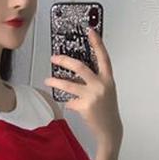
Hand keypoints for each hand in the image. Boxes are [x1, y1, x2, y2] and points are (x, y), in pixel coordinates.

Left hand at [44, 26, 122, 148]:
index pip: (103, 56)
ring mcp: (92, 96)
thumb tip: (77, 70)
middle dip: (64, 60)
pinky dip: (69, 102)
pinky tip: (72, 105)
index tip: (90, 31)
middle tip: (54, 58)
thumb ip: (95, 79)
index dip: (97, 42)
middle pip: (80, 67)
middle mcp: (101, 85)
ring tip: (48, 80)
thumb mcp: (106, 90)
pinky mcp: (84, 106)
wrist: (110, 129)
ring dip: (55, 82)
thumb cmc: (107, 109)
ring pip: (68, 85)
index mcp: (108, 79)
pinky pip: (70, 101)